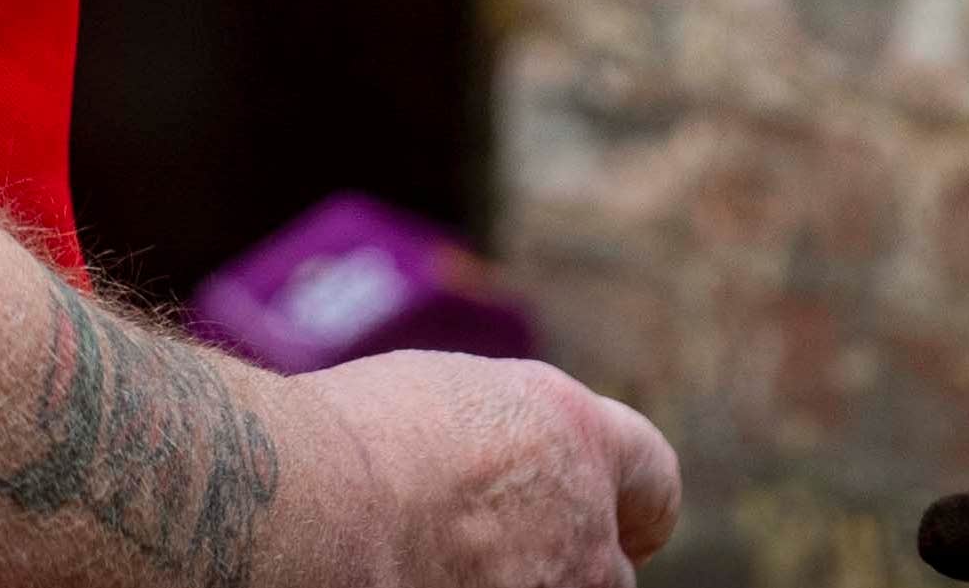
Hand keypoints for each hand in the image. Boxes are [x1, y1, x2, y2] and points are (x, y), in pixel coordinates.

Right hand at [289, 349, 678, 587]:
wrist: (315, 501)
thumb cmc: (354, 438)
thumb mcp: (449, 400)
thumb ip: (504, 437)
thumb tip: (496, 468)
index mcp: (577, 436)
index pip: (653, 480)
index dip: (633, 506)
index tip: (618, 524)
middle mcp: (585, 520)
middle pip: (611, 570)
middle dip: (575, 569)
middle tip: (512, 563)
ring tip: (448, 573)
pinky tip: (414, 583)